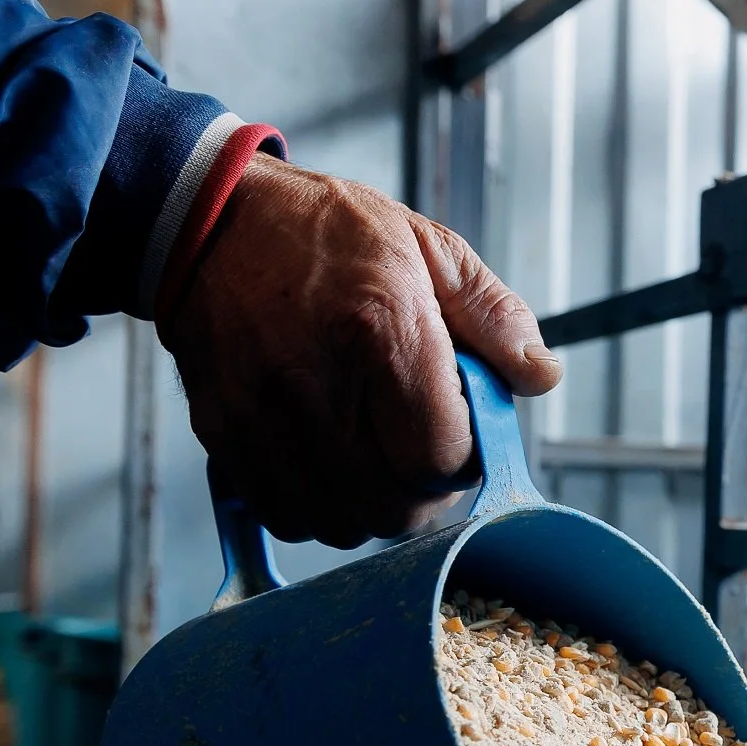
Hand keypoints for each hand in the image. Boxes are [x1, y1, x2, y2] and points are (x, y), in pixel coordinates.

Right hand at [157, 158, 561, 547]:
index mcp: (381, 331)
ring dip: (371, 507)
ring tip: (377, 460)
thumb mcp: (427, 247)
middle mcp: (317, 382)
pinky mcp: (223, 433)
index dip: (463, 460)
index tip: (460, 434)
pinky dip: (317, 508)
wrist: (206, 222)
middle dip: (424, 493)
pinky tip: (330, 466)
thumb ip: (493, 315)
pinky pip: (285, 515)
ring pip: (340, 524)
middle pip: (393, 506)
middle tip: (423, 455)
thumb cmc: (324, 233)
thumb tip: (540, 375)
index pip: (439, 456)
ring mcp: (261, 414)